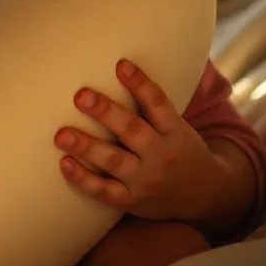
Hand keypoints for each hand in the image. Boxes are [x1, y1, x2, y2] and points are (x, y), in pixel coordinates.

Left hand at [54, 59, 219, 220]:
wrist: (205, 195)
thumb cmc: (179, 149)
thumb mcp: (178, 126)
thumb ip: (151, 105)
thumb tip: (118, 66)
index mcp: (174, 131)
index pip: (158, 102)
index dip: (140, 83)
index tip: (120, 65)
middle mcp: (161, 155)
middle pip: (132, 130)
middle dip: (106, 112)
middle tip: (80, 96)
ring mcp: (146, 180)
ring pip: (114, 161)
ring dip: (86, 147)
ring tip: (61, 134)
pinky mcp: (132, 201)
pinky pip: (105, 191)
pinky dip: (84, 180)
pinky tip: (64, 164)